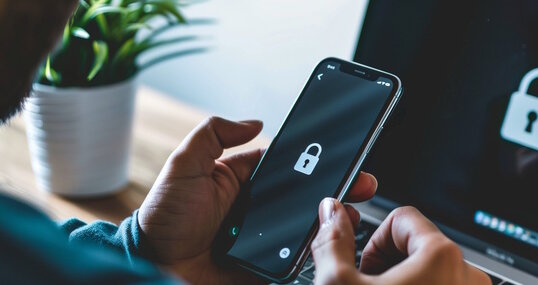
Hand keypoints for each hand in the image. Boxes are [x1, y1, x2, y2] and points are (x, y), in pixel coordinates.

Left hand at [138, 117, 379, 284]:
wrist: (156, 263)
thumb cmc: (165, 215)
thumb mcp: (184, 164)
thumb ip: (213, 133)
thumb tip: (255, 122)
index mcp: (242, 181)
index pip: (286, 165)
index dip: (313, 158)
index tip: (340, 152)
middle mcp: (256, 207)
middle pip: (303, 193)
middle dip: (334, 186)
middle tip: (360, 181)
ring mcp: (263, 236)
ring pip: (305, 224)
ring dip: (331, 217)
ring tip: (351, 211)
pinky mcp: (265, 263)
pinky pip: (295, 256)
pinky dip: (315, 249)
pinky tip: (331, 239)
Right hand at [311, 202, 490, 284]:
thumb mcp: (339, 284)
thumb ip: (331, 241)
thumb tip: (329, 211)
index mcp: (441, 256)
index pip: (401, 218)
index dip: (373, 240)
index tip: (362, 264)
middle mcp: (465, 274)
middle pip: (415, 244)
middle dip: (386, 263)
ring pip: (427, 270)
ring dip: (400, 280)